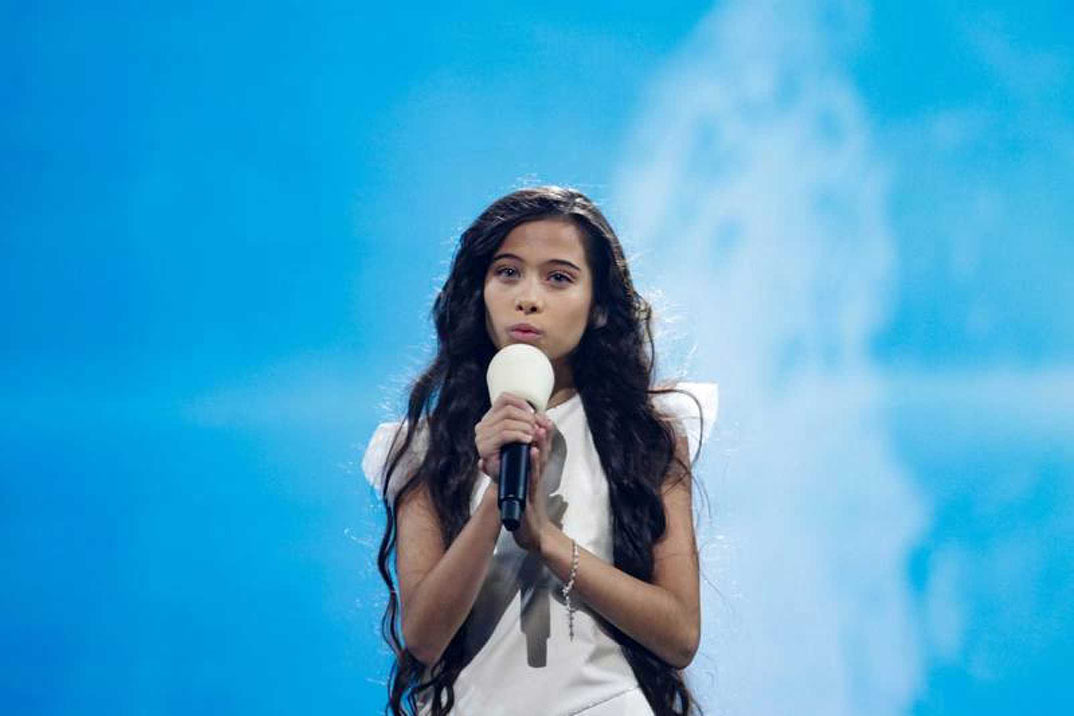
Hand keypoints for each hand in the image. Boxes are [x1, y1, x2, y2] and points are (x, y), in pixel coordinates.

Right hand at [475, 392, 538, 480]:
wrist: (512, 483)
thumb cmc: (521, 459)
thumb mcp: (532, 438)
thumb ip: (539, 426)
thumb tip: (545, 417)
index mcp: (491, 419)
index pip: (504, 399)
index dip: (521, 403)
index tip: (534, 414)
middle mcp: (483, 426)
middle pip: (508, 410)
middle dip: (526, 418)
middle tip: (537, 429)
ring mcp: (481, 438)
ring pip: (506, 422)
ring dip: (524, 427)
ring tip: (533, 436)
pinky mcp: (484, 449)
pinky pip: (504, 434)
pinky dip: (518, 435)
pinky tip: (528, 440)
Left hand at [511, 411, 554, 552]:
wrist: (534, 536)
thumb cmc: (526, 512)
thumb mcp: (520, 489)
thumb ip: (514, 474)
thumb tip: (499, 460)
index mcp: (534, 474)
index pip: (539, 450)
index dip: (541, 434)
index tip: (540, 416)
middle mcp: (537, 477)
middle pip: (543, 451)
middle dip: (544, 434)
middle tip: (544, 416)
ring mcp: (535, 486)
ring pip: (540, 461)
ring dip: (541, 444)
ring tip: (540, 427)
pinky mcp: (531, 496)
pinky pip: (532, 477)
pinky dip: (533, 463)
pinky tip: (532, 452)